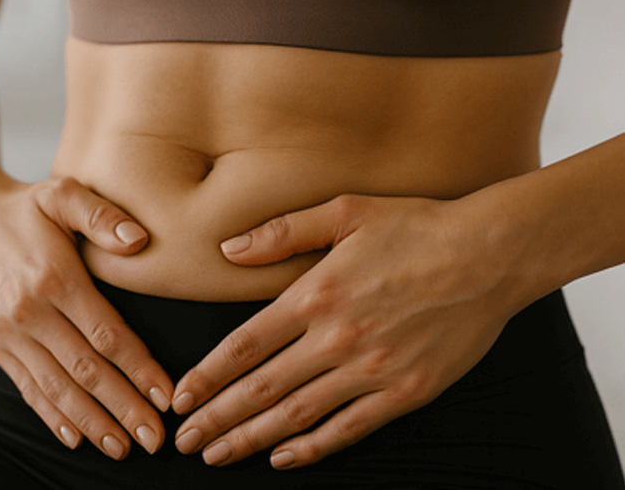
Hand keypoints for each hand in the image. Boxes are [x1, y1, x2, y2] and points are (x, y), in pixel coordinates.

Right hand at [0, 176, 172, 459]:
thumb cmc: (28, 207)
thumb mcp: (64, 195)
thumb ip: (102, 217)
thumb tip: (140, 240)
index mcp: (55, 278)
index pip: (106, 334)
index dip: (138, 368)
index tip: (165, 396)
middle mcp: (30, 312)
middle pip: (85, 370)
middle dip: (122, 408)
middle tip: (155, 438)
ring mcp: (10, 333)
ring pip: (57, 388)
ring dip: (91, 421)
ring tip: (122, 447)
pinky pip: (28, 387)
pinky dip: (52, 415)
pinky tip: (76, 437)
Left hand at [172, 194, 521, 468]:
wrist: (489, 255)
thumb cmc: (416, 227)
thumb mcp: (345, 212)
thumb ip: (282, 232)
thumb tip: (227, 250)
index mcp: (315, 294)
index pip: (243, 346)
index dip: (206, 376)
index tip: (181, 397)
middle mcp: (336, 338)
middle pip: (261, 388)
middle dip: (217, 419)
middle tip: (185, 441)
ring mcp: (372, 370)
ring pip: (297, 415)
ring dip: (252, 439)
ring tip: (219, 456)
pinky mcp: (406, 392)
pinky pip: (348, 428)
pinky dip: (312, 448)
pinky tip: (283, 459)